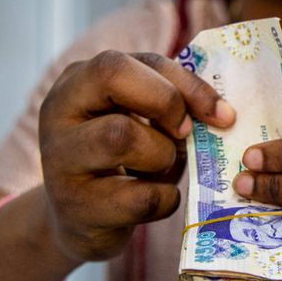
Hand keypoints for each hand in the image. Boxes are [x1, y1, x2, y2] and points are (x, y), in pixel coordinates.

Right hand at [39, 51, 234, 261]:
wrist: (82, 221)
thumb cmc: (122, 161)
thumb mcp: (138, 120)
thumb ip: (169, 102)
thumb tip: (222, 111)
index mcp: (80, 80)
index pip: (138, 59)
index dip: (187, 82)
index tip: (221, 113)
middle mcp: (59, 111)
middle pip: (114, 76)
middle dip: (167, 103)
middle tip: (186, 134)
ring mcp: (60, 160)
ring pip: (121, 135)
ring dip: (162, 154)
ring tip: (162, 168)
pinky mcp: (76, 207)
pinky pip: (140, 197)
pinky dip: (165, 198)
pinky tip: (160, 199)